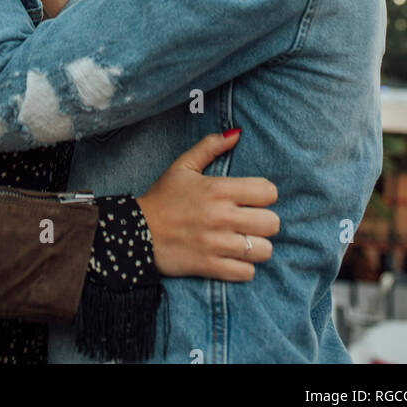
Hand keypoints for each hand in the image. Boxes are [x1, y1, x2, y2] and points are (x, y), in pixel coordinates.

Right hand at [135, 132, 278, 279]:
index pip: (267, 192)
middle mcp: (221, 216)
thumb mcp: (182, 166)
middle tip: (251, 222)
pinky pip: (247, 273)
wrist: (134, 232)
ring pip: (263, 250)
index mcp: (217, 189)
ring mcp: (216, 244)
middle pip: (272, 223)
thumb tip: (237, 133)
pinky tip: (233, 258)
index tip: (254, 199)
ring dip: (256, 247)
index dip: (265, 195)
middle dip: (265, 222)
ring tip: (244, 241)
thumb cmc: (163, 197)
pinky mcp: (210, 266)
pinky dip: (244, 268)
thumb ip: (210, 147)